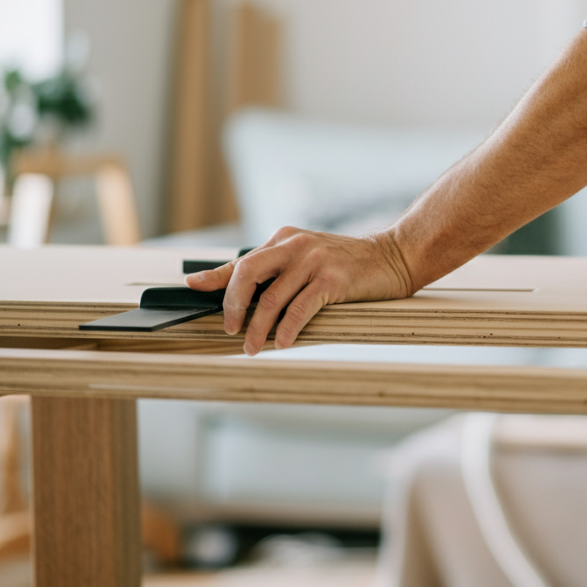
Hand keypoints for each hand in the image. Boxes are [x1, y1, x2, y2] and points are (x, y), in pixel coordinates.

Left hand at [185, 227, 413, 355]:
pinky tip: (283, 343)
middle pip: (248, 273)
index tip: (193, 289)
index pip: (242, 261)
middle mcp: (295, 246)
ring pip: (272, 298)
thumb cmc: (347, 264)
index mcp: (285, 239)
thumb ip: (272, 270)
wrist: (393, 257)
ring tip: (254, 347)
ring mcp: (314, 261)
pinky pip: (300, 308)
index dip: (215, 278)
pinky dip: (287, 329)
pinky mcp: (332, 279)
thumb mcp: (306, 259)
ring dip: (258, 328)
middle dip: (232, 304)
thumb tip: (231, 285)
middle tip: (230, 329)